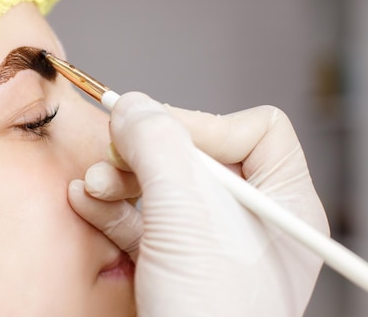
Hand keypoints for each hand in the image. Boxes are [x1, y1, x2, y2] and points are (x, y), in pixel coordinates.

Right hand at [68, 92, 328, 316]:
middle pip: (197, 153)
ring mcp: (210, 242)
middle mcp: (250, 219)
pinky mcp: (174, 262)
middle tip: (110, 154)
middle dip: (146, 153)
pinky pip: (143, 218)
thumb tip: (134, 104)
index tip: (156, 137)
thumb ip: (160, 152)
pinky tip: (85, 200)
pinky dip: (113, 205)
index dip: (202, 124)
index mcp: (282, 204)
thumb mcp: (187, 224)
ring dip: (120, 177)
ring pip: (163, 185)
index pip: (253, 130)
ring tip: (91, 185)